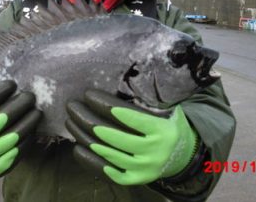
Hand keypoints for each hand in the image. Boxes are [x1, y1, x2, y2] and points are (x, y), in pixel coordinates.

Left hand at [66, 90, 197, 184]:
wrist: (185, 156)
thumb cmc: (171, 124)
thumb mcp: (170, 109)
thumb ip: (154, 97)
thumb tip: (130, 75)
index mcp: (162, 131)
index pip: (129, 117)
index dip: (106, 105)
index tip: (89, 94)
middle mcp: (153, 152)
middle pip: (113, 136)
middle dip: (89, 119)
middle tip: (73, 106)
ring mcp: (143, 169)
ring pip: (107, 153)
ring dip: (85, 137)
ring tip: (71, 122)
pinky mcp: (135, 179)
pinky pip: (108, 172)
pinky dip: (90, 160)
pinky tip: (77, 146)